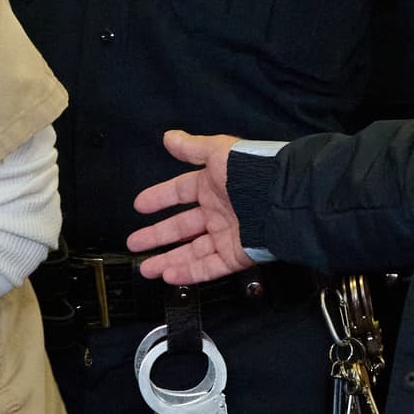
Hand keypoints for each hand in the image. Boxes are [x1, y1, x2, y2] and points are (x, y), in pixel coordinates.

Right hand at [126, 130, 254, 284]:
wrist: (279, 199)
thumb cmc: (247, 172)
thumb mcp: (217, 152)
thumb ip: (191, 148)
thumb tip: (167, 137)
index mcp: (213, 186)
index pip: (179, 192)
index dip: (159, 198)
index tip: (139, 206)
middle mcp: (217, 212)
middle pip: (181, 227)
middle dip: (156, 236)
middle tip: (133, 243)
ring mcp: (226, 236)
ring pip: (191, 251)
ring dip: (167, 260)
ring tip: (145, 269)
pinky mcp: (236, 256)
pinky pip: (209, 267)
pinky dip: (188, 273)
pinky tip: (168, 276)